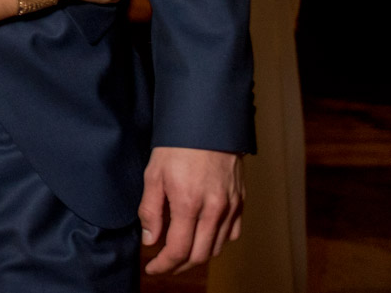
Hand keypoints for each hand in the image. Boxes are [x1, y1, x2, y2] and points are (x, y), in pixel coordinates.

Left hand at [139, 147, 243, 274]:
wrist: (206, 123)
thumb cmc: (177, 146)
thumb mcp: (153, 175)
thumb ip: (150, 211)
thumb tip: (150, 240)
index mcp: (188, 203)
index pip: (178, 250)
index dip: (164, 265)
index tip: (153, 268)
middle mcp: (214, 209)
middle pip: (199, 256)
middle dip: (179, 266)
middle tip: (164, 264)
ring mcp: (230, 206)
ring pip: (216, 247)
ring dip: (198, 255)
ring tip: (180, 251)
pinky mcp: (240, 201)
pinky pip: (232, 233)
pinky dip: (217, 241)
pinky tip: (203, 235)